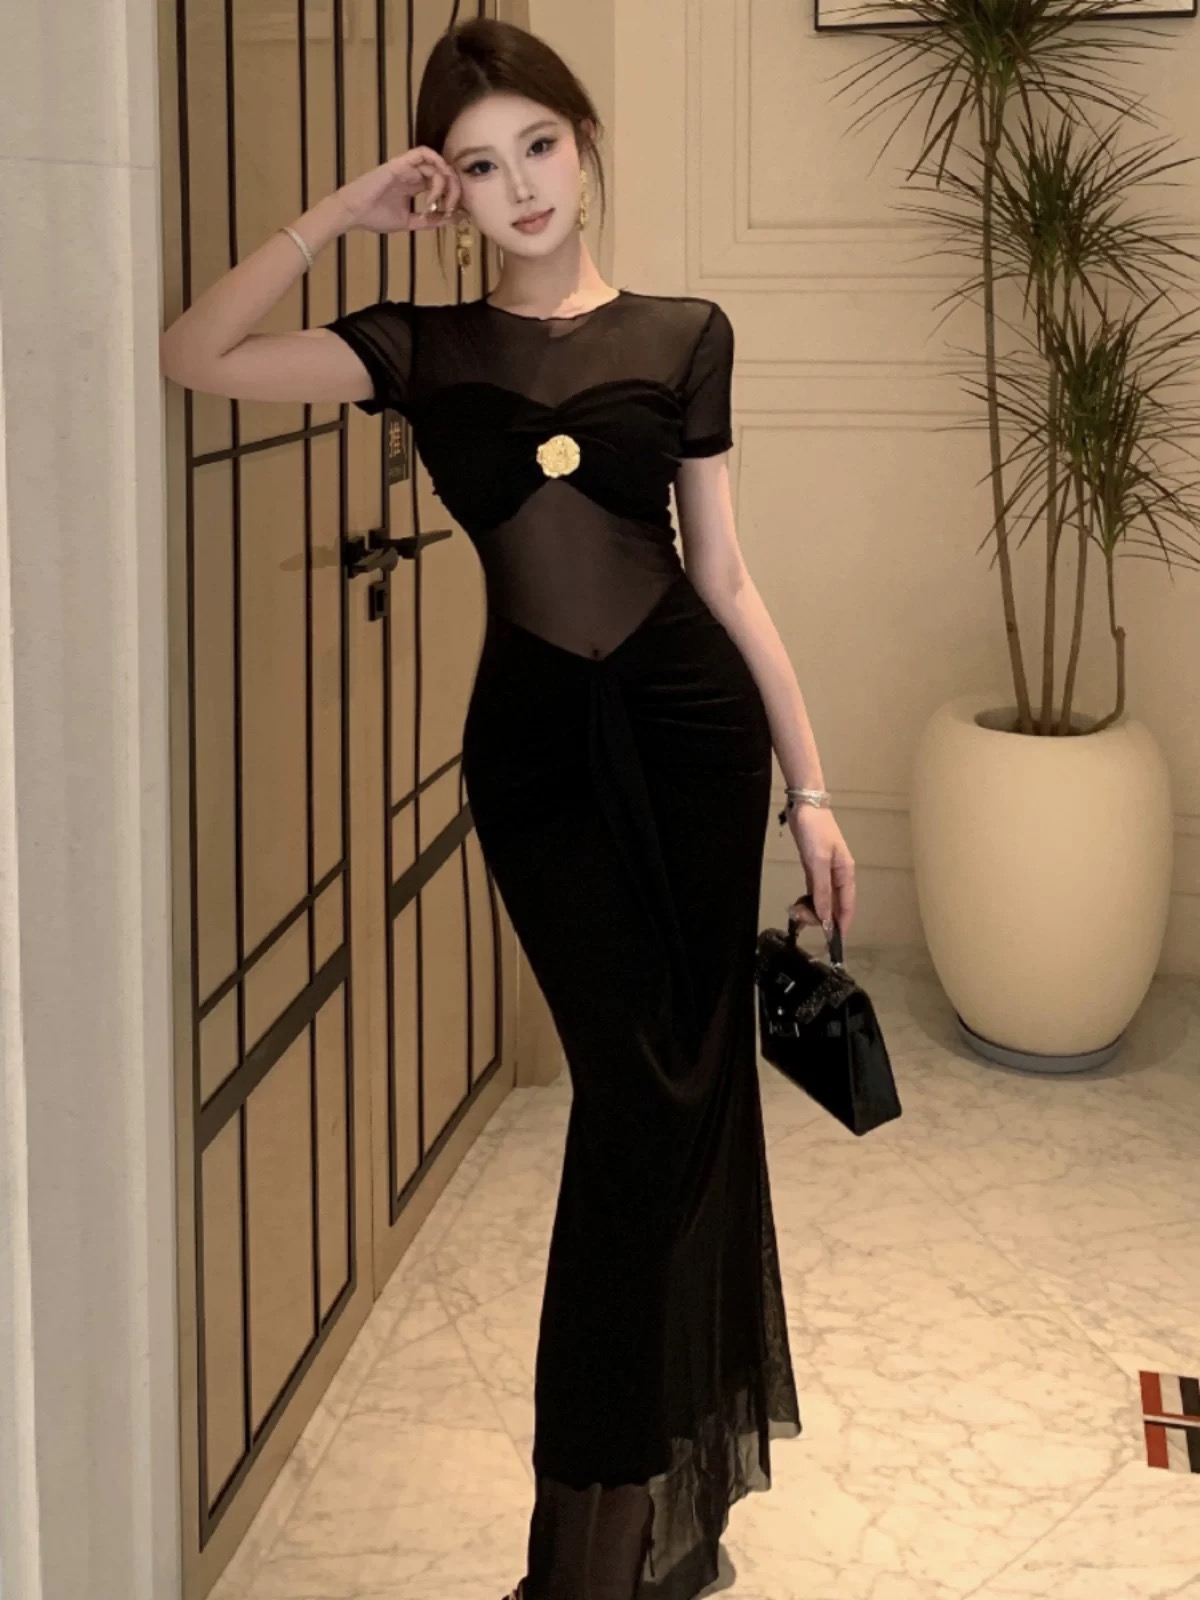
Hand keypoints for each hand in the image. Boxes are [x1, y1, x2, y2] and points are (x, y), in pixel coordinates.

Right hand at [333, 148, 461, 235]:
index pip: (441, 184)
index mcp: (414, 186)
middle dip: (454, 189)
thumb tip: (449, 220)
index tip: (457, 213)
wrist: (353, 212)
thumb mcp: (408, 222)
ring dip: (446, 182)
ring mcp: (407, 168)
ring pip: (437, 164)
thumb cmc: (374, 217)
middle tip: (452, 207)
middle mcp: (413, 175)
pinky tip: (438, 181)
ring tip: (442, 202)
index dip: (453, 196)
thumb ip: (427, 221)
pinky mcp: (401, 163)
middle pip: (443, 173)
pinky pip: (423, 153)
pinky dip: (436, 162)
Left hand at [785, 805, 855, 940]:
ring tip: (796, 911)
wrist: (805, 806)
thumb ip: (821, 890)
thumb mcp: (817, 862)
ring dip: (812, 908)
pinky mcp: (814, 867)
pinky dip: (808, 898)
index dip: (841, 923)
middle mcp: (838, 875)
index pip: (847, 905)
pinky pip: (814, 889)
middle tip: (801, 918)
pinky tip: (799, 904)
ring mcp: (826, 871)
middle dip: (821, 915)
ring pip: (822, 897)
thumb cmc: (814, 832)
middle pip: (834, 903)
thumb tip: (825, 916)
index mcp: (846, 873)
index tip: (834, 940)